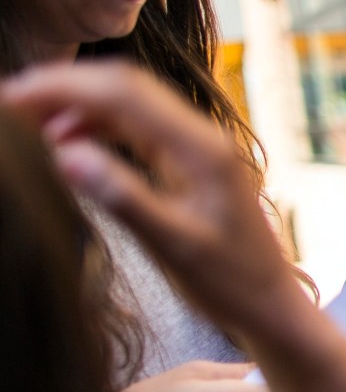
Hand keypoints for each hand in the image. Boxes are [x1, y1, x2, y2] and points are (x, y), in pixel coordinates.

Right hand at [0, 62, 305, 339]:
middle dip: (66, 87)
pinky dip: (102, 128)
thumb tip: (66, 153)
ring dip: (81, 106)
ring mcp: (201, 150)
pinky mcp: (194, 165)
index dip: (62, 86)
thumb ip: (122, 198)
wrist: (273, 305)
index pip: (124, 94)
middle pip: (127, 88)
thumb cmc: (231, 284)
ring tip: (29, 120)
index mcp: (202, 150)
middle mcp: (204, 139)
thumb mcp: (172, 246)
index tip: (10, 95)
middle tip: (10, 100)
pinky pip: (141, 131)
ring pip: (132, 106)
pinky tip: (70, 144)